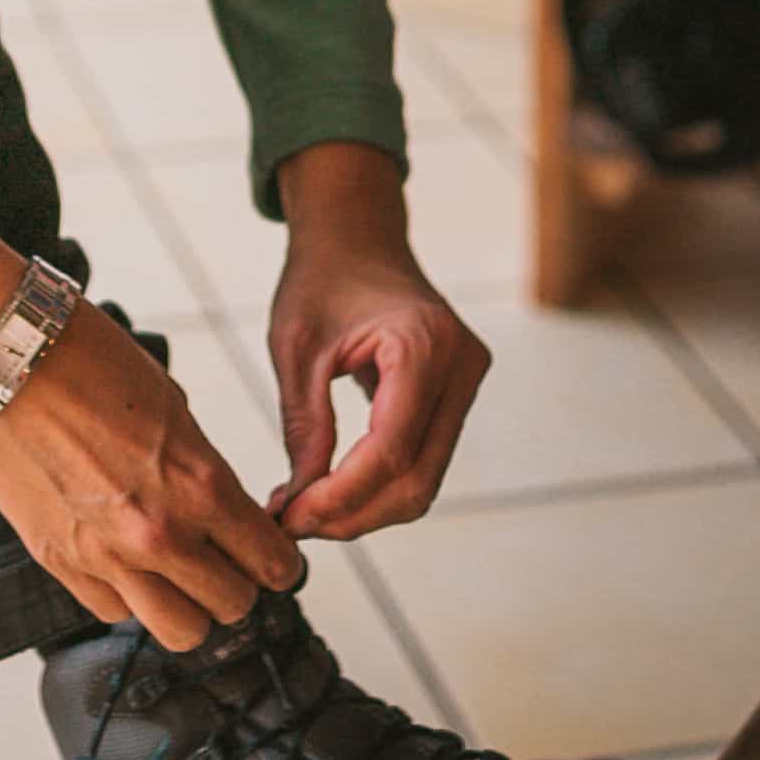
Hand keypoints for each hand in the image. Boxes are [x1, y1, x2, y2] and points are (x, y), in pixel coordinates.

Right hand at [0, 208, 300, 650]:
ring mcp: (106, 556)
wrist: (2, 360)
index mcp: (200, 484)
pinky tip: (124, 561)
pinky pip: (115, 613)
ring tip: (176, 574)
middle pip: (233, 606)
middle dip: (237, 583)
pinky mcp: (59, 564)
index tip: (268, 551)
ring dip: (188, 605)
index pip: (273, 563)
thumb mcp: (173, 408)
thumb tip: (223, 513)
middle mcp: (158, 533)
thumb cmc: (89, 363)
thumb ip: (202, 471)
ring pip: (181, 632)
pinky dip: (129, 597)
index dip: (278, 560)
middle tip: (222, 558)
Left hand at [264, 142, 490, 540]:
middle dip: (354, 514)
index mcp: (422, 345)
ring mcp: (468, 380)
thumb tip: (300, 505)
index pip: (389, 450)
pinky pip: (426, 457)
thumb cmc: (322, 278)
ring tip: (308, 510)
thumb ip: (304, 428)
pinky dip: (382, 483)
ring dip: (367, 507)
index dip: (340, 497)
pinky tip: (334, 489)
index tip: (292, 518)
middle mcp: (460, 365)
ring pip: (425, 478)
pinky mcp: (460, 391)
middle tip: (295, 523)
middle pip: (417, 478)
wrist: (357, 236)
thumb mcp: (295, 349)